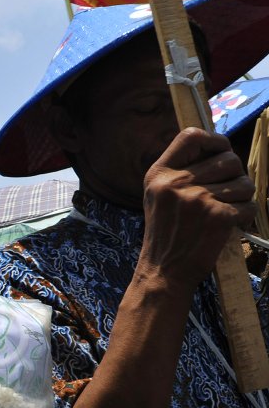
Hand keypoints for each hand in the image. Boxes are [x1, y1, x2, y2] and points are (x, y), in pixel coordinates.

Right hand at [139, 127, 255, 289]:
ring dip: (241, 198)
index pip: (191, 136)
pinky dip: (245, 216)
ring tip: (223, 211)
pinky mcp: (218, 216)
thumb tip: (219, 148)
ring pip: (244, 183)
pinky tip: (228, 225)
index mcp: (159, 175)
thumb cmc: (166, 233)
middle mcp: (176, 183)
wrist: (164, 271)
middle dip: (234, 176)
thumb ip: (180, 171)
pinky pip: (249, 205)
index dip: (214, 140)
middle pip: (228, 159)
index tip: (220, 152)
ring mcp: (197, 199)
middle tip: (223, 194)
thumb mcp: (158, 196)